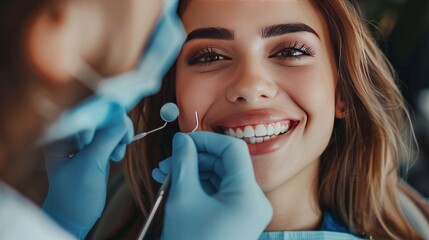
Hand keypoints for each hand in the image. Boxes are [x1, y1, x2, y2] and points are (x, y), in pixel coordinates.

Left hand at [42, 105, 132, 238]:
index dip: (105, 113)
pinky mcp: (95, 147)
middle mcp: (71, 133)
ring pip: (110, 124)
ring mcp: (84, 140)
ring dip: (119, 136)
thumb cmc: (75, 194)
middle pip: (101, 114)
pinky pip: (113, 135)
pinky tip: (116, 156)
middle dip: (114, 127)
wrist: (75, 216)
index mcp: (61, 135)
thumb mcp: (91, 165)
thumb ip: (106, 140)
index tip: (120, 125)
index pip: (86, 111)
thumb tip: (122, 118)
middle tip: (121, 143)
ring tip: (117, 155)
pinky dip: (119, 142)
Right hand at [153, 132, 271, 239]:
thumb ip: (184, 162)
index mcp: (248, 195)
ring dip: (193, 172)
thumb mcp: (183, 198)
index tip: (182, 141)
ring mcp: (248, 211)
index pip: (232, 149)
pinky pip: (220, 193)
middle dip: (194, 158)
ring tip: (165, 176)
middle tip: (166, 163)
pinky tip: (176, 186)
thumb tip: (182, 140)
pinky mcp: (239, 218)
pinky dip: (199, 187)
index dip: (206, 140)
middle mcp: (254, 201)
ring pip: (220, 177)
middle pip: (225, 163)